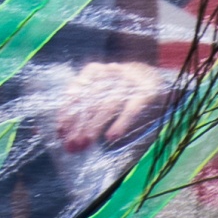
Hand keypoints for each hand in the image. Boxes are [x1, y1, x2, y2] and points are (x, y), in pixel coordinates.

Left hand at [38, 57, 171, 159]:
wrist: (156, 74)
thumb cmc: (123, 88)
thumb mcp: (103, 90)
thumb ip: (85, 107)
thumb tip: (63, 133)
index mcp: (96, 72)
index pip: (77, 91)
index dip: (67, 112)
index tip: (60, 131)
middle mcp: (110, 73)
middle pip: (90, 101)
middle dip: (78, 124)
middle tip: (71, 145)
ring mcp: (129, 81)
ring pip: (107, 105)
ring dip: (94, 126)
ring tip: (85, 143)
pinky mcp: (146, 91)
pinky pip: (132, 108)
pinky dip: (121, 122)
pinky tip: (111, 137)